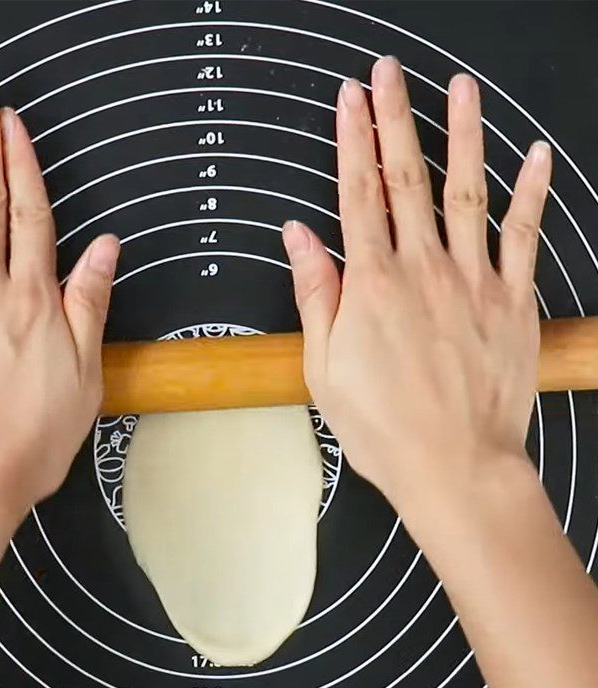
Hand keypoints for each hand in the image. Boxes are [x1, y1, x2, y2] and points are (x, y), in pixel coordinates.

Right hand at [283, 57, 551, 515]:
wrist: (453, 466)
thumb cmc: (383, 426)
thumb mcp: (324, 367)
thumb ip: (315, 294)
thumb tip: (299, 236)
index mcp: (373, 286)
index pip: (357, 195)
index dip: (351, 141)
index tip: (349, 99)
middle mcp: (423, 270)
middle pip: (407, 180)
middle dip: (396, 120)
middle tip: (389, 74)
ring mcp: (472, 281)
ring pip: (467, 192)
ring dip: (462, 135)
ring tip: (458, 89)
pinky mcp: (511, 301)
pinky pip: (523, 235)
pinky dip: (530, 192)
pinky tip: (534, 154)